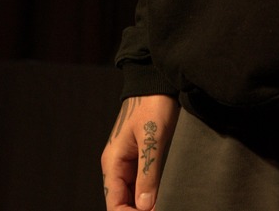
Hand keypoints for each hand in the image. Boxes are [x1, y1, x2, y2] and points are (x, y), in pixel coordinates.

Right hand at [101, 94, 177, 209]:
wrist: (157, 80)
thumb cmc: (152, 103)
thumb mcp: (152, 138)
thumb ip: (147, 173)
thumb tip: (144, 207)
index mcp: (113, 162)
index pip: (114, 204)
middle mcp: (118, 165)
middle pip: (123, 202)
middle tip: (164, 209)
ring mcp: (129, 162)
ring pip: (133, 195)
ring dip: (145, 205)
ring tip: (165, 206)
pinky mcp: (142, 158)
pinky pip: (142, 184)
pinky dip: (151, 195)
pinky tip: (164, 198)